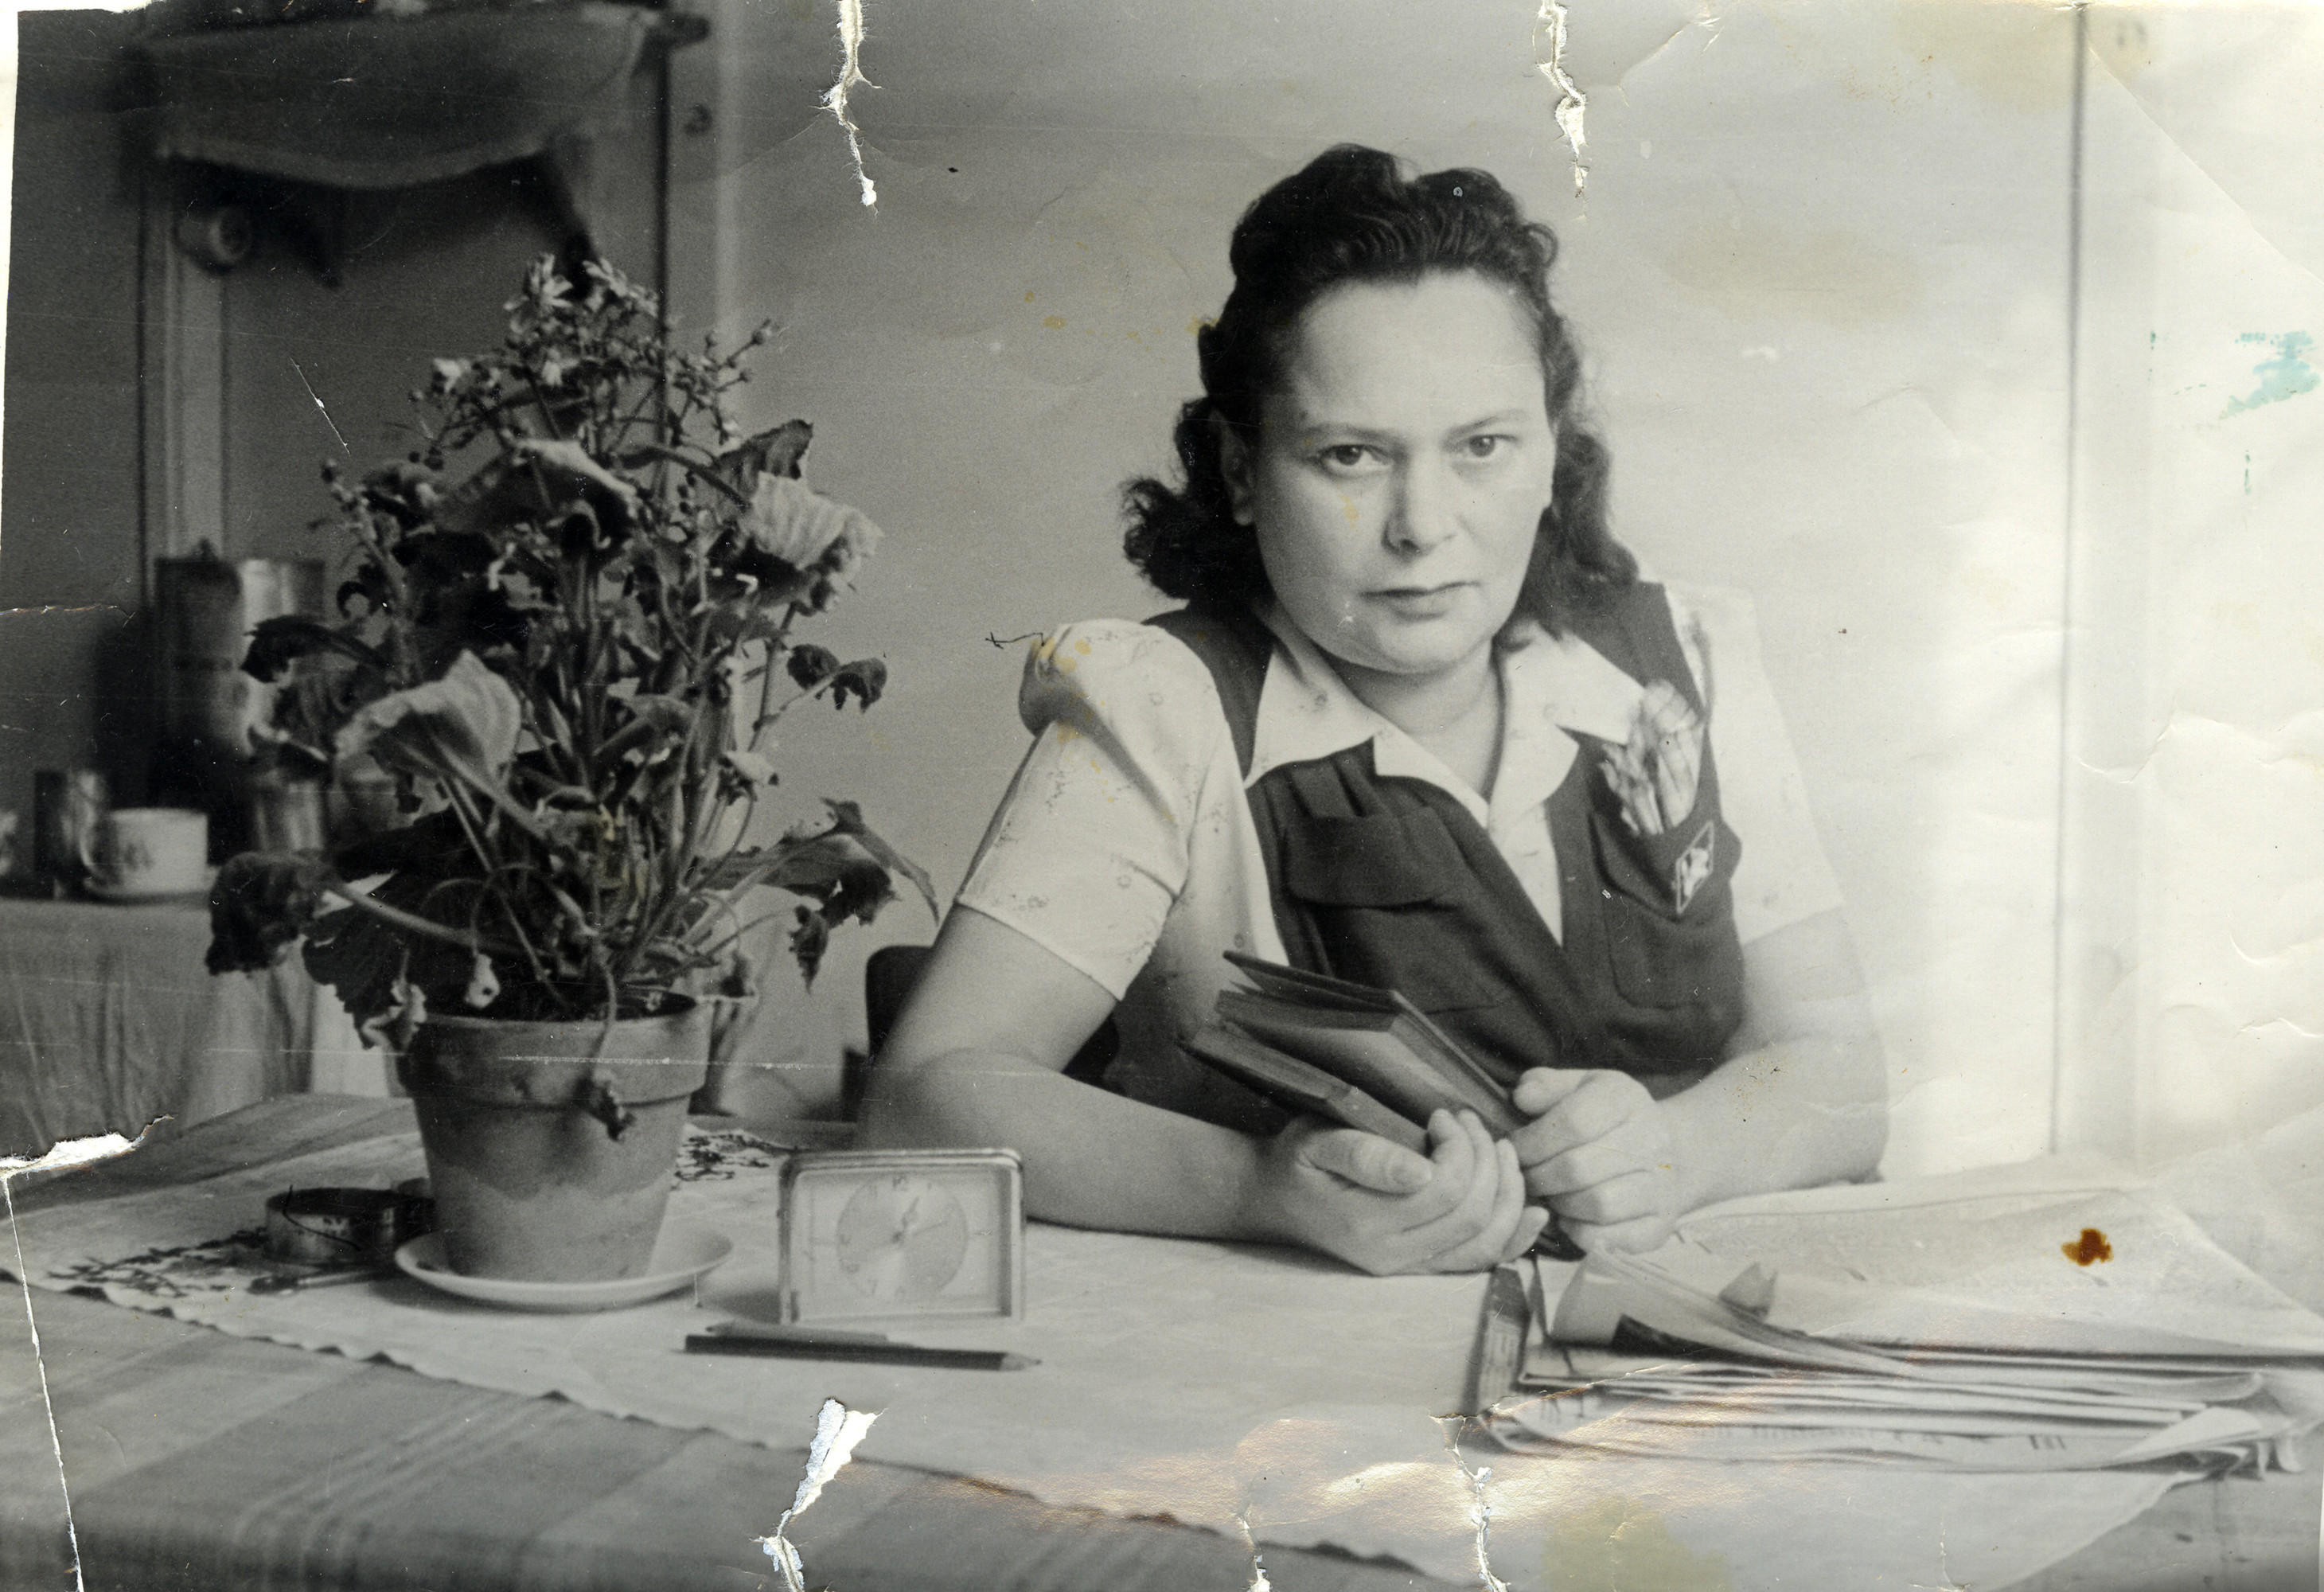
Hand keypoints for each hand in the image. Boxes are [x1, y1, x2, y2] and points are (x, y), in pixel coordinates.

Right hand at [1254, 1110, 1548, 1275]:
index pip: (1444, 1190)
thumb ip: (1364, 1154)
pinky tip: (1537, 1215)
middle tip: (1472, 1124)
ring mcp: (1408, 1268)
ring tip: (1501, 1150)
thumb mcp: (1315, 1142)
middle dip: (1487, 1162)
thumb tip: (1421, 1170)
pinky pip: (1479, 1262)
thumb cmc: (1297, 1162)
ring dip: (1507, 1193)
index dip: (1460, 1148)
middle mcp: (1392, 1256)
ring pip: (1484, 1243)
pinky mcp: (1421, 1268)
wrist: (1274, 1200)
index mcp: (1366, 1222)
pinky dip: (1515, 1238)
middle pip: (1472, 1215)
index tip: (1444, 1115)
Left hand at [1509, 1069, 1682, 1253]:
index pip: (1573, 1122)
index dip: (1533, 1141)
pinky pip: (1609, 1238)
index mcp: (1627, 1099)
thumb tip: (1522, 1097)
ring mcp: (1661, 1186)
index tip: (1515, 1149)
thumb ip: (1545, 1086)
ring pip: (1595, 1204)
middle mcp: (1652, 1140)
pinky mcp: (1659, 1226)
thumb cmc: (1607, 1120)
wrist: (1668, 1154)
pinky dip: (1579, 1231)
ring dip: (1559, 1203)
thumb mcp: (1579, 1088)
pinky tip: (1570, 1216)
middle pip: (1577, 1168)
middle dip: (1538, 1176)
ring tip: (1549, 1194)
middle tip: (1524, 1177)